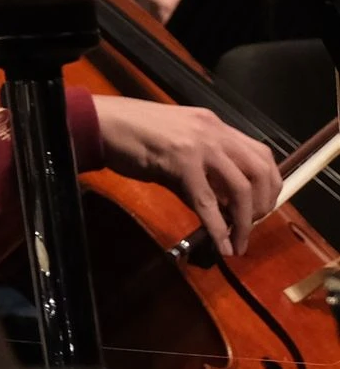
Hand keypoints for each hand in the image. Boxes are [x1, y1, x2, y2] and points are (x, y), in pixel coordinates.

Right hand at [96, 96, 276, 256]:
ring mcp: (199, 145)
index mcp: (213, 125)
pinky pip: (207, 201)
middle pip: (260, 170)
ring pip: (240, 187)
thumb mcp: (174, 148)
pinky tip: (221, 245)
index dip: (269, 184)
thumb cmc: (131, 134)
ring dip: (245, 220)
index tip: (260, 206)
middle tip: (251, 225)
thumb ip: (199, 172)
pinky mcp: (181, 162)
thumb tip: (216, 208)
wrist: (100, 122)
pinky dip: (219, 228)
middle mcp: (213, 131)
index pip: (260, 154)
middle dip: (263, 204)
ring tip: (238, 240)